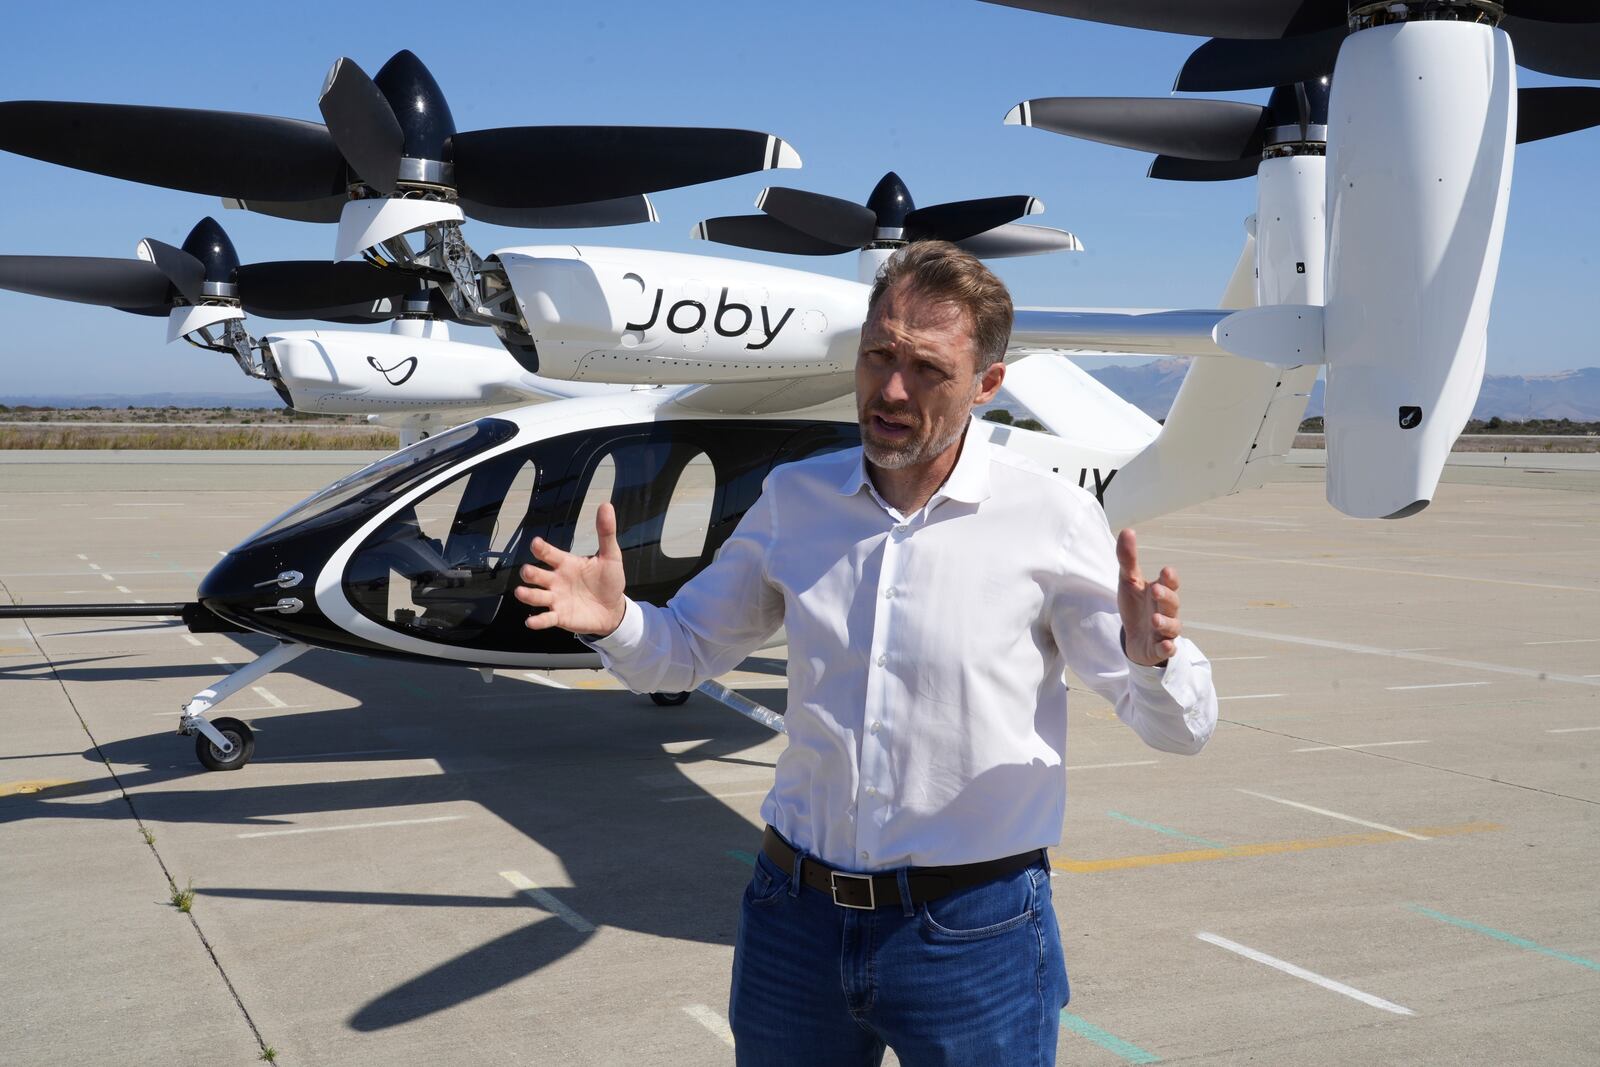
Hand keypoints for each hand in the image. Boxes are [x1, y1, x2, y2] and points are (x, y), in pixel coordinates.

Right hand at [514, 502, 626, 635]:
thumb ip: (606, 533)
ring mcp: (556, 599)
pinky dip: (538, 621)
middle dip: (529, 573)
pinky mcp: (560, 616)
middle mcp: (556, 580)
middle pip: (536, 574)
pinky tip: (531, 622)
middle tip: (529, 572)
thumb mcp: (610, 556)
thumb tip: (606, 504)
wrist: (614, 608)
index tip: (536, 543)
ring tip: (521, 593)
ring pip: (536, 596)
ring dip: (527, 595)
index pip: (549, 553)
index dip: (541, 548)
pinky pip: (545, 619)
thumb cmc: (609, 580)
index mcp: (565, 563)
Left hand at [1116, 528, 1180, 667]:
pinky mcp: (1158, 648)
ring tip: (1155, 619)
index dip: (1170, 578)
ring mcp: (1164, 630)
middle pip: (1172, 603)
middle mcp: (1166, 611)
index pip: (1170, 583)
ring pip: (1171, 627)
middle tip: (1156, 590)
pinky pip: (1166, 649)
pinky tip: (1164, 645)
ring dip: (1165, 622)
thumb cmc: (1136, 605)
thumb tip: (1127, 530)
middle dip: (1166, 597)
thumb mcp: (1129, 581)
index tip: (1166, 571)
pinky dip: (1167, 648)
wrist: (1133, 637)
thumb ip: (1128, 558)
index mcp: (1160, 592)